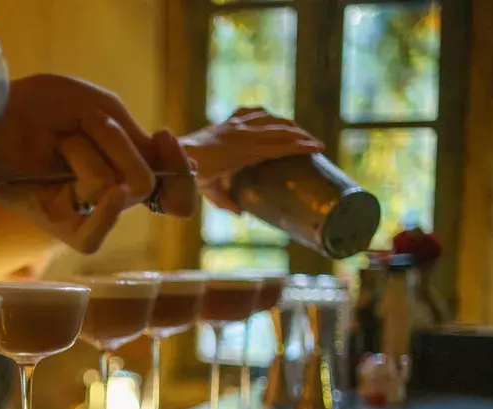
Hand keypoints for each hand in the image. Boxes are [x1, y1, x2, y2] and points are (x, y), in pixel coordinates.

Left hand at [0, 74, 197, 252]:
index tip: (165, 137)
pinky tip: (110, 195)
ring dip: (86, 152)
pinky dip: (104, 217)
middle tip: (83, 123)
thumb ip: (137, 143)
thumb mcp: (103, 109)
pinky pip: (90, 238)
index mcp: (125, 168)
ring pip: (115, 191)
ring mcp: (83, 210)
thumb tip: (159, 182)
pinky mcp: (55, 224)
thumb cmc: (44, 105)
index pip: (173, 192)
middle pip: (144, 183)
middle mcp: (109, 193)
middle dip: (116, 143)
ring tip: (56, 141)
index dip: (181, 173)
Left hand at [179, 107, 323, 213]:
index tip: (318, 147)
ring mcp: (235, 125)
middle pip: (280, 131)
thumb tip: (241, 213)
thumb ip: (227, 202)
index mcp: (245, 152)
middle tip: (315, 142)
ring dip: (286, 123)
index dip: (301, 146)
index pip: (280, 146)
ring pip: (268, 118)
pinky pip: (250, 112)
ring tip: (298, 130)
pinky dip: (263, 114)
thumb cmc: (193, 175)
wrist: (174, 154)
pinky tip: (269, 115)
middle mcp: (243, 135)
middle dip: (300, 135)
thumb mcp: (211, 192)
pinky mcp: (227, 121)